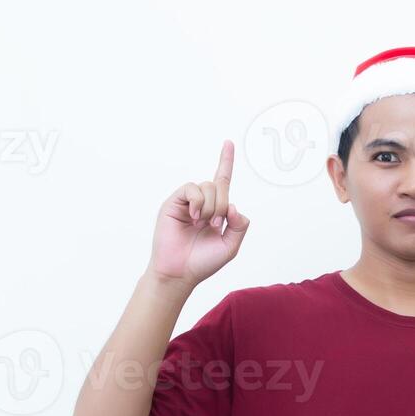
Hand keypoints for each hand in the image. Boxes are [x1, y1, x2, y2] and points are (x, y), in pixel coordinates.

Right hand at [148, 139, 250, 289]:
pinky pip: (191, 188)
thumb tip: (233, 205)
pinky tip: (194, 217)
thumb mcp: (231, 246)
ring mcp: (187, 202)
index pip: (223, 181)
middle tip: (215, 226)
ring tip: (202, 224)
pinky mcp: (174, 202)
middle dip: (222, 206)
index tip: (228, 143)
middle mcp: (202, 203)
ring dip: (211, 207)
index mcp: (216, 211)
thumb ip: (240, 225)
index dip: (226, 162)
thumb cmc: (203, 261)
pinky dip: (198, 202)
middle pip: (220, 186)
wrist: (180, 272)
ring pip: (208, 186)